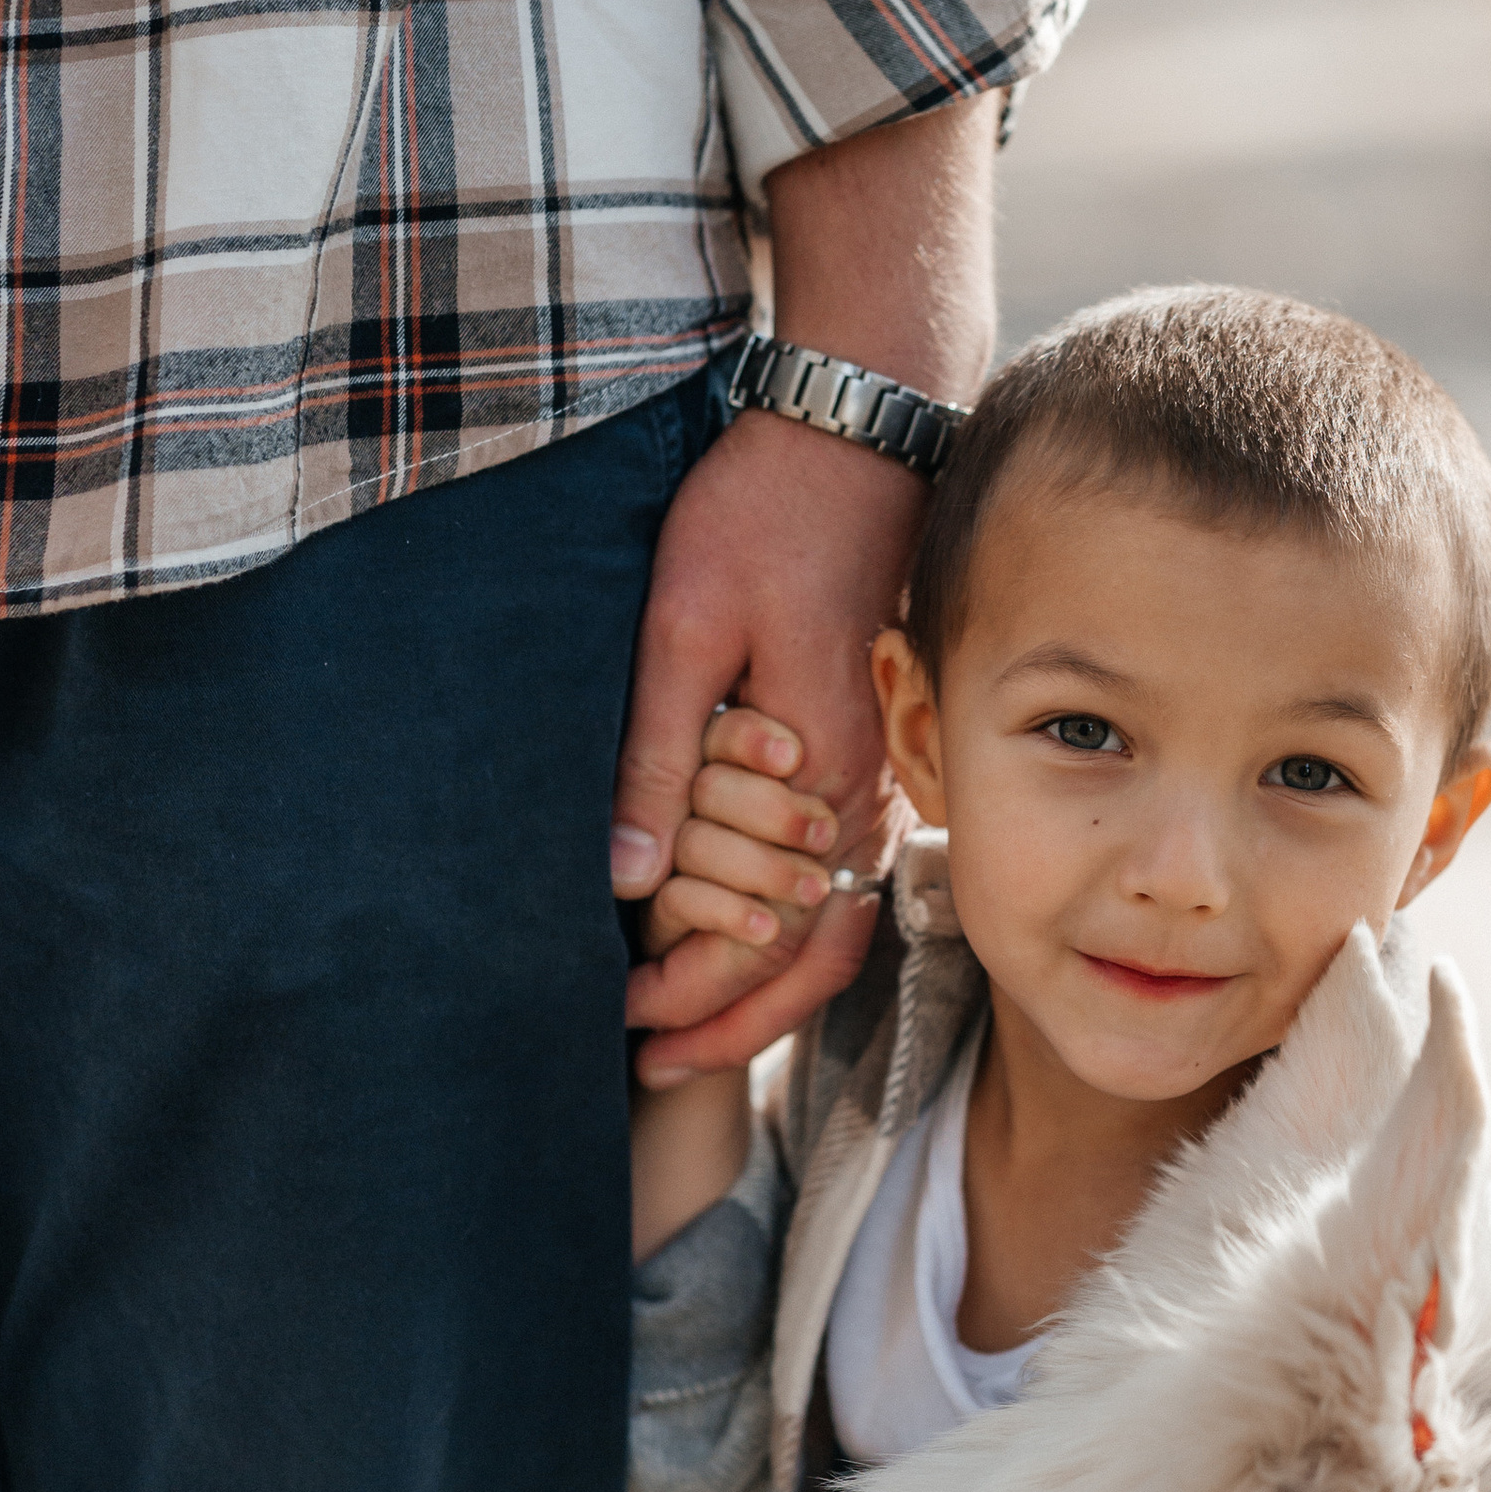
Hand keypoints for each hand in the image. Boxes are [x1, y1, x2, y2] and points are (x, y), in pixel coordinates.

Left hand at [613, 99, 999, 1073]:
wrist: (852, 432)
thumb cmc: (763, 515)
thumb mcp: (683, 629)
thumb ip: (655, 758)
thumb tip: (624, 884)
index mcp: (822, 779)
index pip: (772, 940)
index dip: (699, 999)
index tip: (624, 1026)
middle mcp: (859, 794)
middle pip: (815, 957)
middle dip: (733, 1019)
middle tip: (650, 1059)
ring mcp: (867, 772)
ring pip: (830, 922)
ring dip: (760, 983)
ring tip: (683, 1018)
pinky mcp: (852, 742)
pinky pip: (832, 872)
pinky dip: (785, 925)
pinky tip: (724, 928)